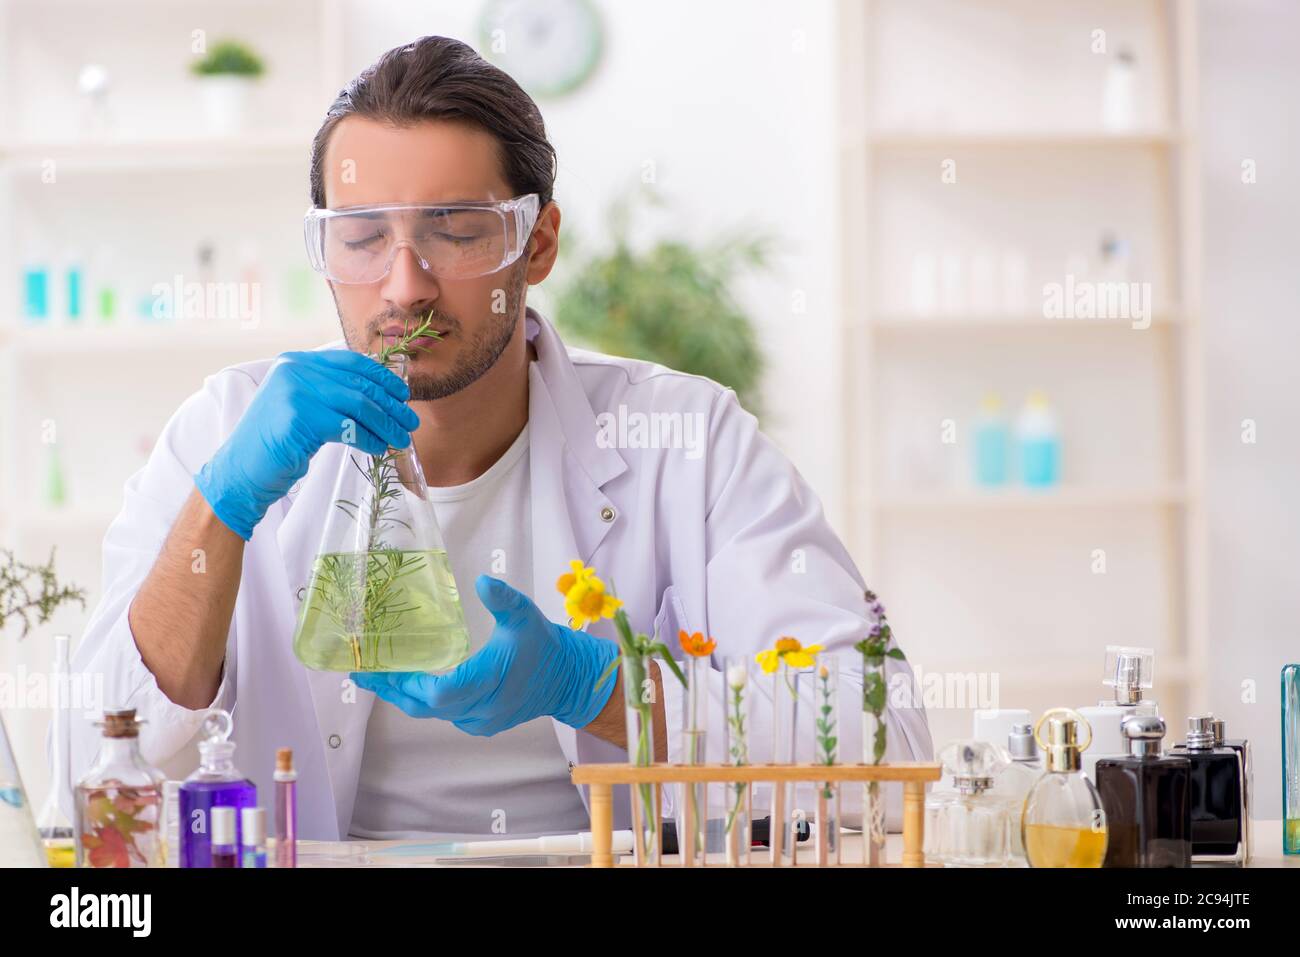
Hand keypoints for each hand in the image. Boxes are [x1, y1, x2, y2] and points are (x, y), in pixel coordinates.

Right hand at [194, 350, 419, 539]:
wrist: (241, 473)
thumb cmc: (276, 444)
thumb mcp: (301, 406)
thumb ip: (329, 392)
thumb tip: (381, 393)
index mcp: (295, 362)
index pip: (350, 361)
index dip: (382, 377)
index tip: (403, 394)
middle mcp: (294, 370)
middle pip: (358, 384)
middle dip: (391, 405)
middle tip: (410, 422)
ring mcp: (296, 391)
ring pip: (359, 405)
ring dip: (387, 425)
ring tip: (401, 439)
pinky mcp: (300, 418)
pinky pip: (349, 427)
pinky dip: (369, 439)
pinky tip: (380, 448)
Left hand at [352, 575, 620, 734]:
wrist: (567, 678)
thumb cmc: (543, 644)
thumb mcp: (524, 615)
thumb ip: (502, 599)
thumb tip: (482, 580)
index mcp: (488, 681)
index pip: (438, 692)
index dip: (406, 683)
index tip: (380, 668)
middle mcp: (481, 708)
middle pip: (423, 706)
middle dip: (392, 689)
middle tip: (363, 671)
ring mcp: (480, 721)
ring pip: (431, 714)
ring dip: (403, 696)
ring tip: (376, 676)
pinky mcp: (481, 724)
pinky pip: (444, 716)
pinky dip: (422, 701)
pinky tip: (408, 684)